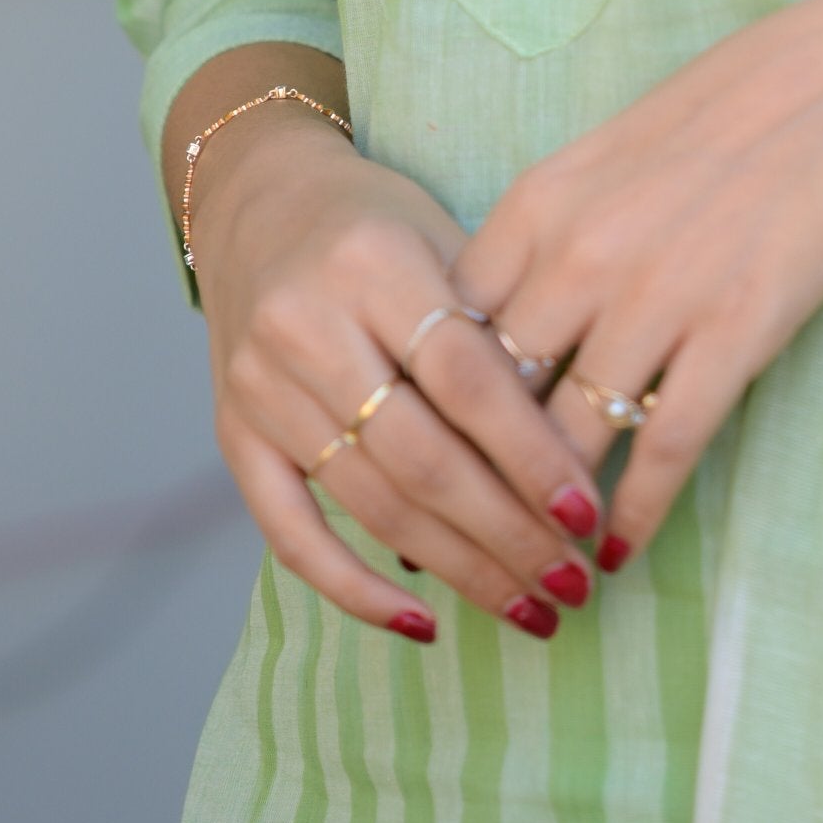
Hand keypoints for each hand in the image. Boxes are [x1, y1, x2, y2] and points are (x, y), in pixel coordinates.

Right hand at [174, 51, 615, 644]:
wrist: (256, 200)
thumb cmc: (377, 222)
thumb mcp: (442, 235)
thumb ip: (495, 324)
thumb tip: (573, 444)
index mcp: (373, 263)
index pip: (465, 378)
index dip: (531, 454)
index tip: (591, 514)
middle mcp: (306, 325)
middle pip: (421, 455)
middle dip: (507, 533)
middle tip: (574, 584)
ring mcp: (261, 386)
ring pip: (371, 502)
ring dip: (458, 569)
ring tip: (529, 609)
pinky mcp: (232, 432)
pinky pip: (289, 532)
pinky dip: (354, 587)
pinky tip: (422, 622)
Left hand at [450, 0, 822, 563]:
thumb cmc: (736, 102)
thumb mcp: (613, 151)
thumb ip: (553, 229)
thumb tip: (515, 315)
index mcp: (542, 202)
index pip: (452, 331)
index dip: (435, 407)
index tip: (426, 456)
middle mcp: (582, 255)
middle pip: (500, 399)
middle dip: (478, 478)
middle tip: (464, 538)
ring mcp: (657, 299)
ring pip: (572, 441)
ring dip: (551, 514)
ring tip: (540, 565)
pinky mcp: (734, 332)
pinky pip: (665, 448)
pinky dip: (637, 513)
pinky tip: (621, 552)